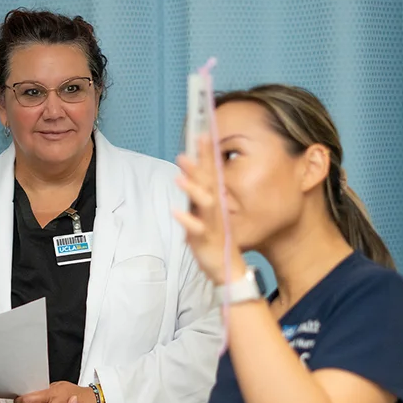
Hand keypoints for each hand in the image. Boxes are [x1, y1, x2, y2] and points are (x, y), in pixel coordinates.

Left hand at [173, 135, 245, 284]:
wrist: (227, 268)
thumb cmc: (214, 238)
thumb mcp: (204, 213)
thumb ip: (197, 194)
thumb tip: (186, 174)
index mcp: (215, 201)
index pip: (212, 173)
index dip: (208, 155)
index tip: (203, 135)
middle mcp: (216, 209)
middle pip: (209, 183)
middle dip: (201, 164)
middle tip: (190, 148)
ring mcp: (212, 224)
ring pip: (204, 203)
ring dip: (193, 189)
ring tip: (179, 177)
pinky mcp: (206, 239)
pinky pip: (196, 229)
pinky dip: (187, 220)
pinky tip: (175, 211)